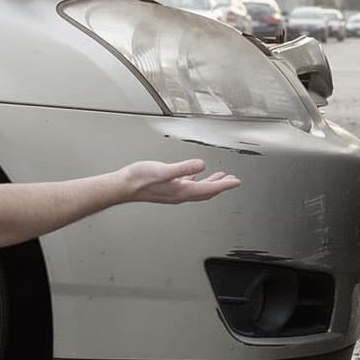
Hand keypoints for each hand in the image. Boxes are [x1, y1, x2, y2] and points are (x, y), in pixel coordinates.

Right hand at [122, 159, 240, 203]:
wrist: (123, 186)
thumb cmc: (140, 179)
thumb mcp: (164, 170)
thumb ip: (183, 168)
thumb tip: (202, 165)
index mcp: (182, 191)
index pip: (209, 188)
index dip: (225, 185)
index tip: (237, 182)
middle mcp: (180, 194)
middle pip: (207, 191)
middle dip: (221, 186)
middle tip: (233, 181)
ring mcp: (174, 192)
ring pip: (198, 189)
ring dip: (211, 183)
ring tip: (220, 177)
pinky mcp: (168, 187)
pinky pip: (188, 185)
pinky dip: (197, 180)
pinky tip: (195, 174)